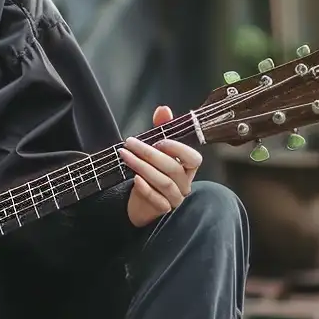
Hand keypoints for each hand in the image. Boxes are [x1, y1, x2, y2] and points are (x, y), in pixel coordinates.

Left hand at [124, 105, 201, 225]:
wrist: (140, 202)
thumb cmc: (151, 172)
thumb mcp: (155, 149)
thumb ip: (161, 128)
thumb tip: (164, 109)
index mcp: (187, 168)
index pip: (193, 159)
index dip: (178, 149)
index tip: (158, 141)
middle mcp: (184, 184)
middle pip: (172, 168)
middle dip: (149, 154)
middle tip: (130, 143)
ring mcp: (175, 198)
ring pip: (163, 182)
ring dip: (142, 167)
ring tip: (125, 156)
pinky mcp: (163, 209)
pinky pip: (157, 200)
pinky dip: (145, 188)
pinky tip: (134, 178)